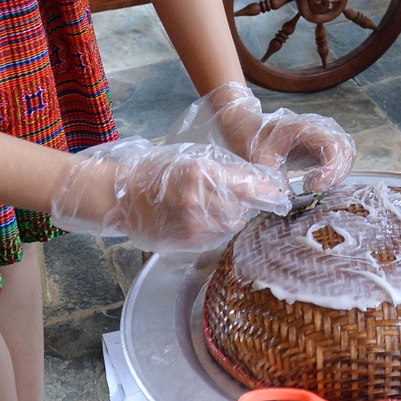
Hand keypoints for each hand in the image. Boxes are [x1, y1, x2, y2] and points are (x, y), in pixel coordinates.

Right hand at [49, 137, 289, 252]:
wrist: (122, 196)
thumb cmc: (157, 171)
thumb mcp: (194, 157)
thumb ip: (226, 169)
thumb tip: (259, 181)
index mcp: (200, 174)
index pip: (247, 186)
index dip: (267, 191)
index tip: (279, 193)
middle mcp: (198, 202)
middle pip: (244, 209)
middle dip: (249, 203)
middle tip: (244, 196)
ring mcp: (192, 226)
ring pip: (232, 225)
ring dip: (234, 216)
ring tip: (218, 204)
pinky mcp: (188, 242)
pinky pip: (216, 236)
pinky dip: (218, 227)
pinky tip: (205, 216)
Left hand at [168, 82, 356, 191]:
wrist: (247, 127)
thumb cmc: (253, 138)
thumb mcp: (258, 157)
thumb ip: (272, 177)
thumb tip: (286, 200)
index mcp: (306, 127)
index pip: (333, 146)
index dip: (331, 169)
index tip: (316, 187)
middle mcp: (320, 129)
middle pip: (345, 151)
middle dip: (335, 175)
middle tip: (315, 190)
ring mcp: (323, 136)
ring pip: (346, 155)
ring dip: (336, 175)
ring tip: (313, 186)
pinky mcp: (321, 146)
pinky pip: (339, 159)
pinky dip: (332, 173)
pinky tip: (313, 181)